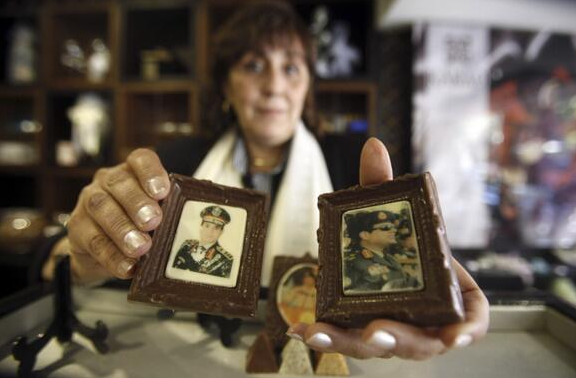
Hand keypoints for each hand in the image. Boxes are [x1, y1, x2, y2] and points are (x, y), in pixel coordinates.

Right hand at [42, 149, 170, 284]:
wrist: (101, 253)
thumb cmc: (138, 227)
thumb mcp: (156, 216)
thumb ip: (170, 214)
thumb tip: (194, 223)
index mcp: (132, 172)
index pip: (141, 160)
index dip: (151, 172)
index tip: (162, 192)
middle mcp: (107, 182)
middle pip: (119, 183)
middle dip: (137, 203)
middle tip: (153, 222)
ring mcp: (88, 202)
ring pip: (101, 209)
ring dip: (122, 229)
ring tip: (141, 248)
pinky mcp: (76, 228)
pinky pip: (92, 240)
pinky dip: (112, 256)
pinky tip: (128, 267)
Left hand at [287, 138, 489, 359]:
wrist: (376, 255)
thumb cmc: (399, 240)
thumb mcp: (390, 212)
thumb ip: (383, 186)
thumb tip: (372, 145)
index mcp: (447, 293)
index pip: (471, 319)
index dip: (467, 330)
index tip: (455, 336)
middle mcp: (423, 319)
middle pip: (421, 342)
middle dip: (400, 340)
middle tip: (377, 329)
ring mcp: (392, 330)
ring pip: (377, 346)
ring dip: (350, 343)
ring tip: (323, 332)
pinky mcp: (361, 333)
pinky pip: (345, 340)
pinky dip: (324, 338)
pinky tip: (299, 331)